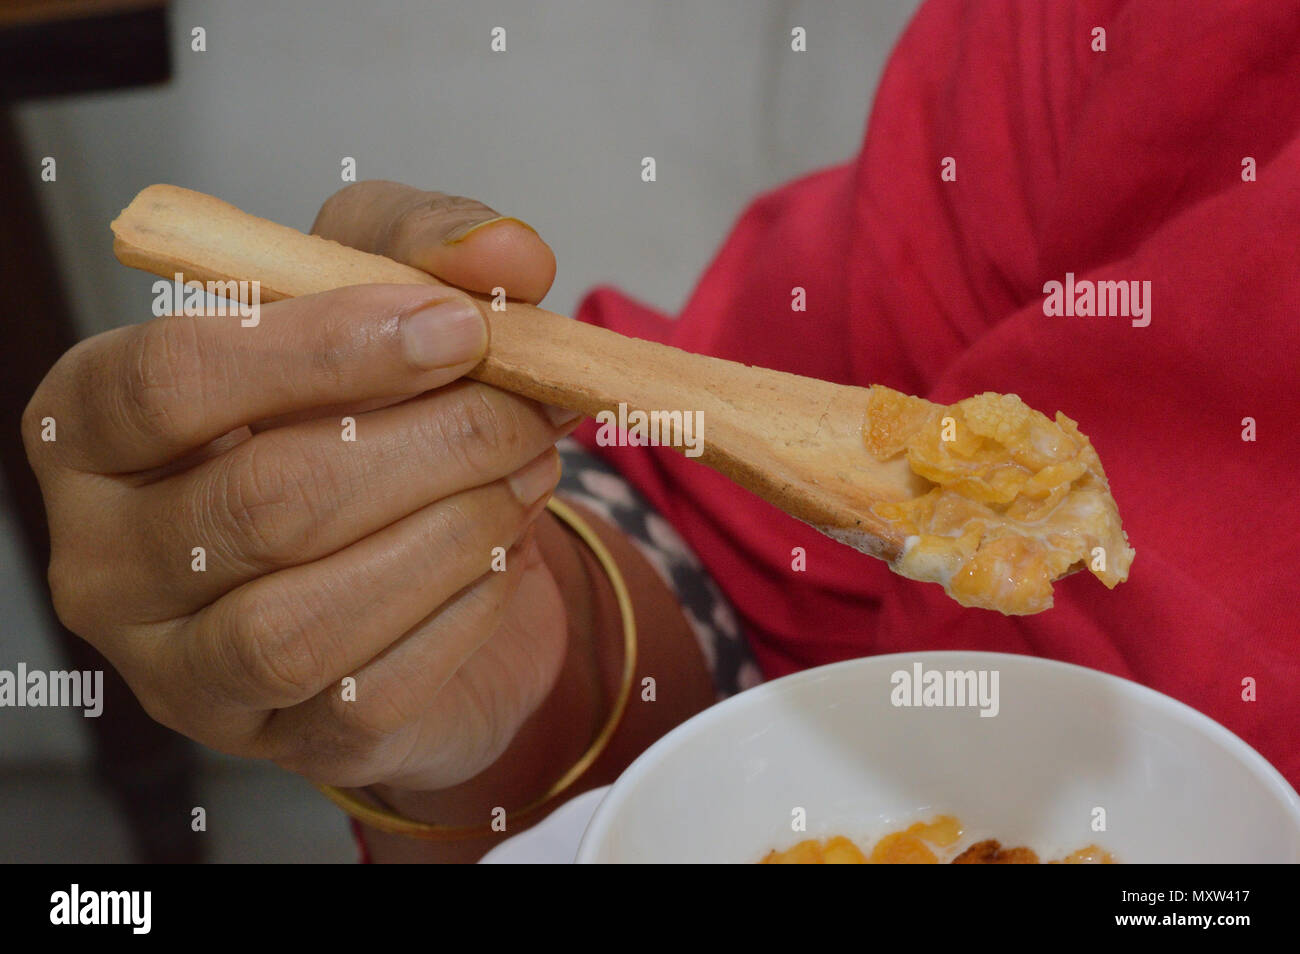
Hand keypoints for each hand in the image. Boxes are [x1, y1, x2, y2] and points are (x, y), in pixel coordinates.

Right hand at [24, 181, 579, 792]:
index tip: (458, 326)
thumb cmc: (358, 416)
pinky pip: (373, 693)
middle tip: (526, 407)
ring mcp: (183, 671)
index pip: (167, 382)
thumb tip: (506, 253)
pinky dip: (465, 610)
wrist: (403, 556)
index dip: (325, 351)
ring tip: (528, 471)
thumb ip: (429, 248)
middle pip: (263, 503)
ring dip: (455, 532)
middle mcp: (108, 560)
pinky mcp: (277, 743)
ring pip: (309, 621)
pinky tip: (503, 551)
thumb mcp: (376, 295)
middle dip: (432, 444)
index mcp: (94, 426)